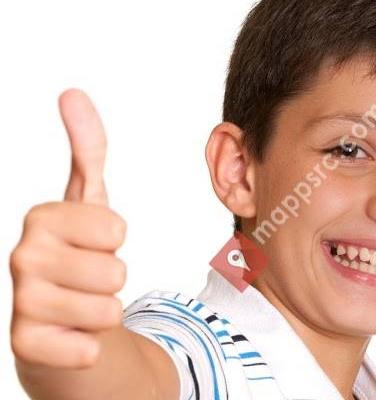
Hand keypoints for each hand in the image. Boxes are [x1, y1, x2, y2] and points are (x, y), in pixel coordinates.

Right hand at [9, 89, 126, 368]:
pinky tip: (70, 336)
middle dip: (112, 279)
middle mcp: (21, 256)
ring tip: (80, 305)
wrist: (58, 319)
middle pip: (115, 272)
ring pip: (108, 310)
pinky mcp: (25, 346)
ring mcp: (20, 302)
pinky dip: (89, 346)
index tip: (94, 245)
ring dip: (104, 312)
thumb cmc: (78, 256)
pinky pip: (88, 348)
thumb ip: (88, 150)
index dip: (115, 243)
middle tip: (88, 280)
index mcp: (41, 218)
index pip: (116, 231)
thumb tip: (73, 93)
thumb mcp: (88, 201)